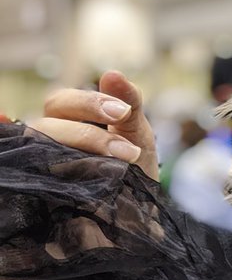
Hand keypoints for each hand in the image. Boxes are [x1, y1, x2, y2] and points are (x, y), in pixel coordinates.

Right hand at [29, 70, 159, 180]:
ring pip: (40, 154)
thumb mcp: (137, 131)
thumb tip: (112, 73)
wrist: (142, 206)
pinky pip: (42, 183)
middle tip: (128, 150)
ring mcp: (45, 167)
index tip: (123, 112)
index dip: (89, 103)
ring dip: (80, 158)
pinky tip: (80, 178)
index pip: (59, 102)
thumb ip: (129, 101)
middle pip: (44, 128)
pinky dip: (56, 176)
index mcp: (65, 119)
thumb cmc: (135, 163)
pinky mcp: (48, 193)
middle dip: (87, 135)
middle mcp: (48, 141)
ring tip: (122, 166)